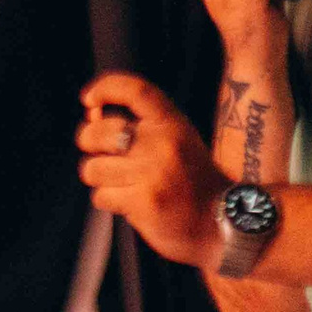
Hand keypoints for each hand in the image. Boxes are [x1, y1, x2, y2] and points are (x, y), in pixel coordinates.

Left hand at [77, 73, 221, 268]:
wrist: (223, 223)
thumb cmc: (193, 182)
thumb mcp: (178, 142)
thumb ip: (141, 128)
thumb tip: (92, 113)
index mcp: (173, 124)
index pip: (135, 90)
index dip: (105, 88)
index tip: (89, 100)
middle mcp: (163, 143)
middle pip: (98, 132)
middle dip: (89, 143)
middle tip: (104, 155)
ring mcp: (152, 173)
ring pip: (93, 168)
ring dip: (101, 179)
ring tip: (124, 185)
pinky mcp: (143, 201)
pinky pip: (101, 196)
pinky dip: (110, 201)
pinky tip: (131, 203)